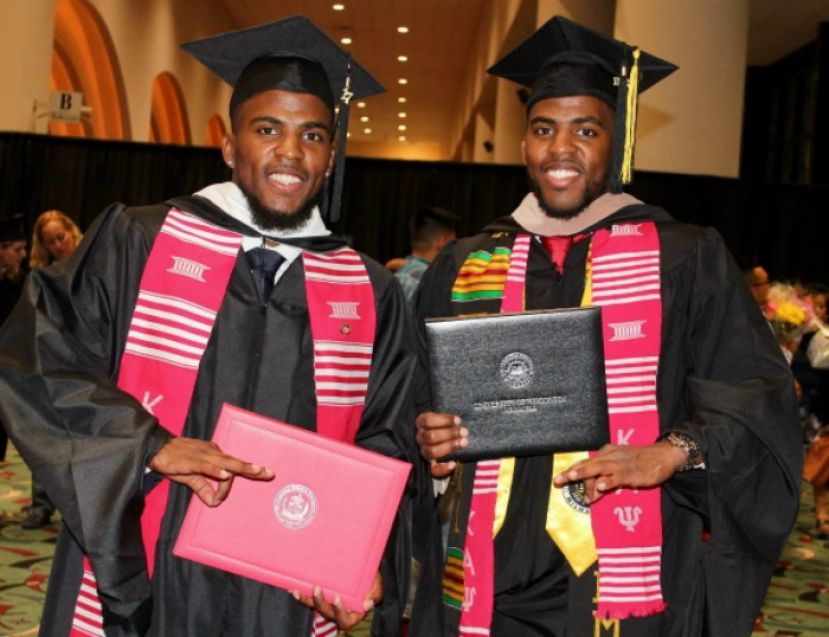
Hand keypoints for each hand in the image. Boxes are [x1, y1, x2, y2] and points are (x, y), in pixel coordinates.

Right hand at [148, 437, 273, 506]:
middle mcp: (213, 454)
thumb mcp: (191, 478)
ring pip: (226, 463)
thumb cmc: (175, 461)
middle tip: (269, 473)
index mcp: (214, 456)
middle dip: (253, 469)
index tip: (220, 499)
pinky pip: (207, 466)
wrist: (157, 448)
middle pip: (235, 462)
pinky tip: (226, 475)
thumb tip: (214, 503)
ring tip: (256, 471)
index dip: (229, 485)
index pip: (230, 469)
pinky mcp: (192, 461)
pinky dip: (217, 471)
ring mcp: (204, 456)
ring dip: (241, 468)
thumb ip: (203, 488)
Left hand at [292, 572, 381, 629]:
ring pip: (316, 607)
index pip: (346, 620)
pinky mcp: (321, 597)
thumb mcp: (377, 587)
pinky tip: (293, 589)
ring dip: (307, 600)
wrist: (363, 574)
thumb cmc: (371, 582)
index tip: (338, 598)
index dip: (340, 612)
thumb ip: (375, 594)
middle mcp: (338, 612)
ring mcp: (329, 605)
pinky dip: (301, 596)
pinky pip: (309, 600)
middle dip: (320, 602)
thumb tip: (367, 603)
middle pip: (327, 613)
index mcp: (353, 613)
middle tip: (318, 588)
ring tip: (298, 590)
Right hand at [415, 412, 466, 477]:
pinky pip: (433, 470)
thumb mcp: (444, 419)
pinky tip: (453, 464)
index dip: (444, 420)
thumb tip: (458, 421)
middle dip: (450, 434)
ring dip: (450, 447)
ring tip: (463, 443)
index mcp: (421, 423)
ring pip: (432, 451)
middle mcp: (420, 438)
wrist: (442, 437)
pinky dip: (443, 468)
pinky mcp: (429, 464)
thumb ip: (449, 420)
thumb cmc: (444, 426)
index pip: (428, 421)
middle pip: (430, 436)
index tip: (458, 420)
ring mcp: (424, 451)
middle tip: (463, 432)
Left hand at [552, 442, 685, 503]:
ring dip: (584, 473)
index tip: (559, 480)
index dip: (573, 472)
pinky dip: (609, 481)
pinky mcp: (630, 472)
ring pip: (598, 468)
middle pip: (587, 465)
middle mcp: (609, 457)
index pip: (586, 464)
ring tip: (572, 478)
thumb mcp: (619, 469)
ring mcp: (619, 464)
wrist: (661, 455)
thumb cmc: (638, 462)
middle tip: (558, 480)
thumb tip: (591, 495)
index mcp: (605, 454)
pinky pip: (617, 477)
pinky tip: (601, 486)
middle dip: (572, 473)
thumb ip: (604, 480)